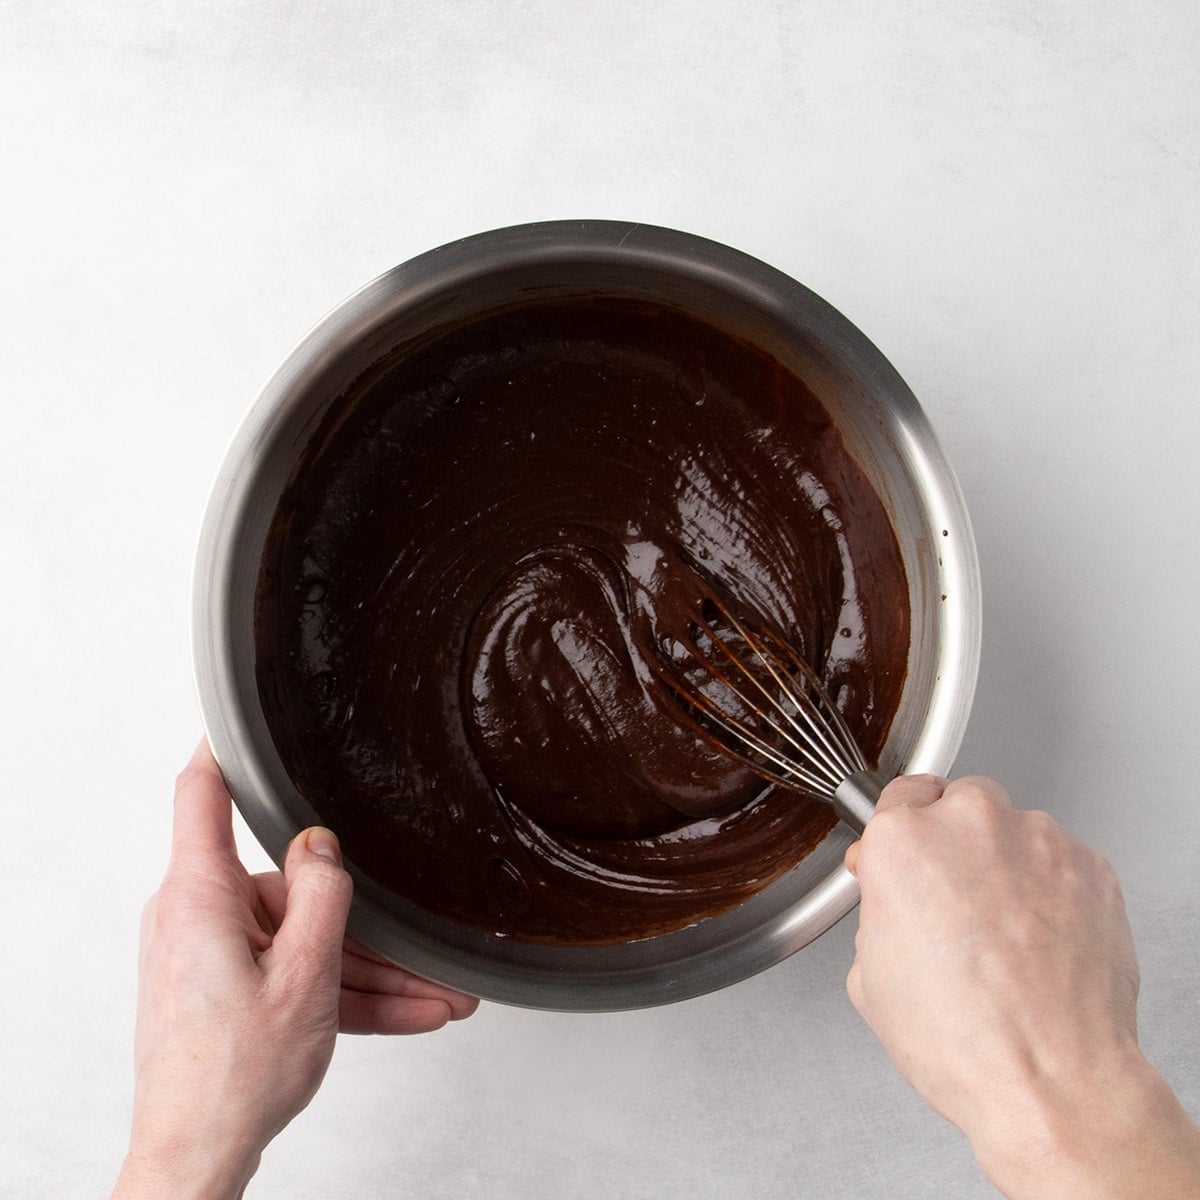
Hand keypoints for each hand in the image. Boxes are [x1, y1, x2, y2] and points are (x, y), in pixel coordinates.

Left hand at [112, 741, 477, 1199]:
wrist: (196, 1157)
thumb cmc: (233, 1077)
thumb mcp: (305, 975)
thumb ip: (321, 894)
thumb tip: (321, 842)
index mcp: (202, 896)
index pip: (202, 795)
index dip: (223, 749)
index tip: (241, 717)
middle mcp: (199, 917)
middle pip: (290, 886)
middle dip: (364, 921)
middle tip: (424, 944)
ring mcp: (211, 956)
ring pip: (304, 939)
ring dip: (369, 970)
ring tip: (436, 993)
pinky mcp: (224, 990)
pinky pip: (294, 974)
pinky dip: (344, 994)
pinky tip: (408, 1012)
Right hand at [845, 774, 1199, 1198]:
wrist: (1052, 1081)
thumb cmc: (963, 1040)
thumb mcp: (869, 976)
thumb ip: (880, 913)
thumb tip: (895, 903)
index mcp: (904, 841)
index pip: (899, 796)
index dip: (901, 833)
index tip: (906, 857)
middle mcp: (970, 825)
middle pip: (959, 805)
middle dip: (956, 846)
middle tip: (955, 904)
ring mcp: (1037, 840)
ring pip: (1014, 832)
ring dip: (1007, 866)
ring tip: (1005, 935)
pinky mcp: (1090, 866)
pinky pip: (1061, 862)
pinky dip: (1052, 891)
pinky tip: (1040, 942)